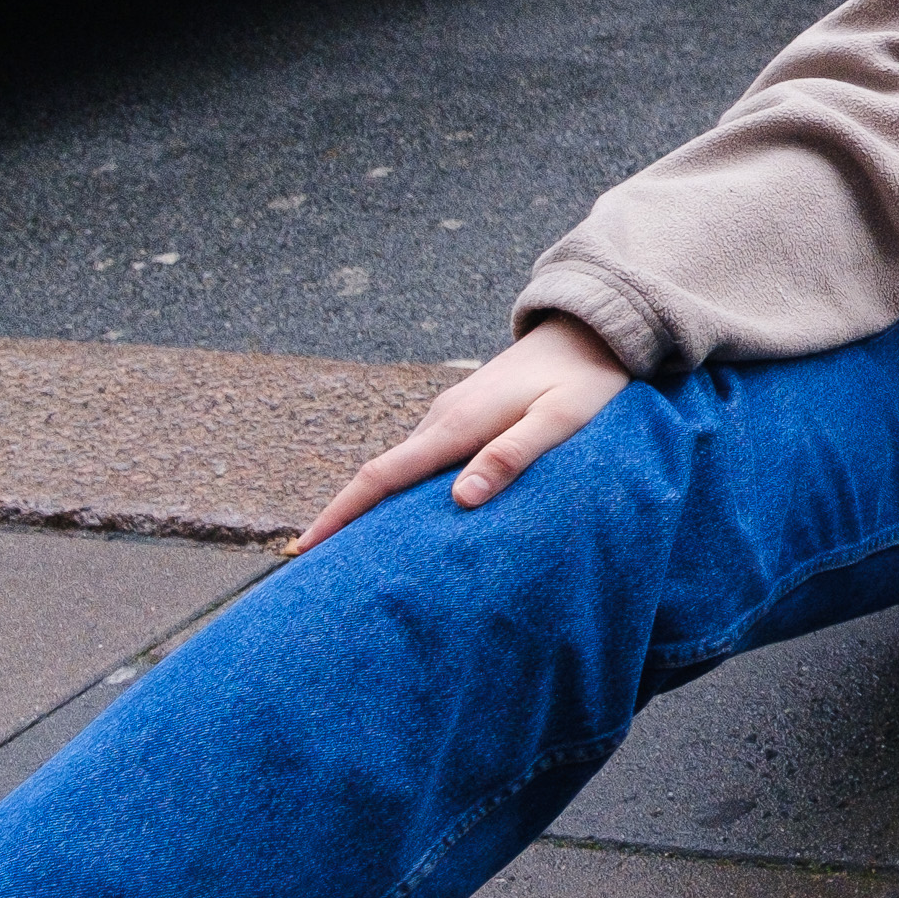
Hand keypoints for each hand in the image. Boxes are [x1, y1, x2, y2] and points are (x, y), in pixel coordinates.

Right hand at [294, 316, 628, 555]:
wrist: (592, 329)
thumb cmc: (585, 380)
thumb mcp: (561, 419)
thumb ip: (513, 454)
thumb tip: (460, 499)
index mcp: (458, 424)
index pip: (383, 474)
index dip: (342, 511)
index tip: (306, 546)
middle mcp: (444, 418)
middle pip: (382, 475)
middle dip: (348, 517)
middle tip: (322, 568)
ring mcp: (452, 413)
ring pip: (403, 467)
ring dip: (377, 504)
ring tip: (359, 554)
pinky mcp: (466, 414)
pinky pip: (425, 457)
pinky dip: (406, 487)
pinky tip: (410, 514)